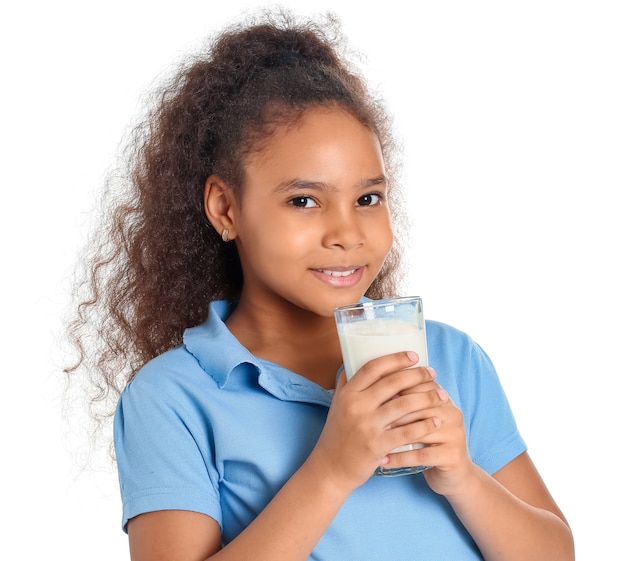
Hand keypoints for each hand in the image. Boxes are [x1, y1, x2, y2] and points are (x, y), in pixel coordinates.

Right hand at [307, 352, 446, 493]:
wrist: (330, 467)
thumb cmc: (338, 433)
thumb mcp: (338, 404)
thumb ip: (348, 383)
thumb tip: (357, 358)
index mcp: (348, 393)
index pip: (373, 367)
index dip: (395, 359)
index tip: (414, 355)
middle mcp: (356, 406)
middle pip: (392, 382)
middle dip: (417, 375)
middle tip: (432, 372)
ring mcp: (367, 426)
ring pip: (404, 405)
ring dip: (427, 398)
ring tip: (441, 394)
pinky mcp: (377, 445)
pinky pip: (407, 432)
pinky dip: (424, 425)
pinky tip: (436, 420)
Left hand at [381, 368, 474, 496]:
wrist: (454, 475)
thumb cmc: (428, 443)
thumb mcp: (420, 420)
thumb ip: (406, 402)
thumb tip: (373, 385)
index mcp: (443, 399)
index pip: (419, 385)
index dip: (395, 388)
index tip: (372, 395)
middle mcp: (452, 412)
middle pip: (418, 406)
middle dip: (390, 412)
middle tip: (367, 417)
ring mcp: (454, 434)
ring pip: (418, 430)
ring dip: (392, 434)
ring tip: (370, 438)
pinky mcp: (452, 456)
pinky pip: (421, 455)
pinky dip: (400, 458)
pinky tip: (383, 460)